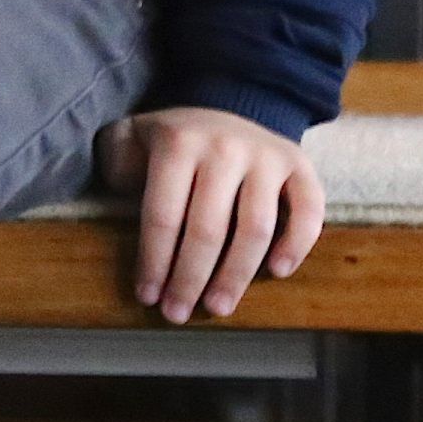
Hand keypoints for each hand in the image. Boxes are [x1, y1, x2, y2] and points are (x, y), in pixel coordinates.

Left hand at [96, 106, 324, 324]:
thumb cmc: (172, 141)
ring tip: (217, 307)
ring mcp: (266, 154)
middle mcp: (224, 145)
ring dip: (235, 276)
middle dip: (189, 278)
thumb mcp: (130, 138)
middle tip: (177, 313)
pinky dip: (296, 244)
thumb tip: (113, 206)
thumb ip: (114, 161)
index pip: (163, 214)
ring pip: (255, 228)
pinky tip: (276, 272)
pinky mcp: (299, 164)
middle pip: (207, 228)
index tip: (147, 296)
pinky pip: (308, 210)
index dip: (154, 261)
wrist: (226, 108)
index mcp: (177, 141)